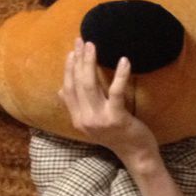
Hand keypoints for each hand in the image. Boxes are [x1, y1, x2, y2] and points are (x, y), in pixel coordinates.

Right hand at [59, 38, 160, 169]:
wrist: (136, 154)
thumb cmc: (118, 136)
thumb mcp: (93, 123)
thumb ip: (78, 107)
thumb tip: (60, 90)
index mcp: (78, 119)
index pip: (68, 89)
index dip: (68, 69)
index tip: (72, 51)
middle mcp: (84, 119)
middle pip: (77, 83)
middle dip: (78, 60)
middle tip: (82, 41)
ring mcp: (99, 119)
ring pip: (90, 85)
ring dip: (90, 63)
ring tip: (93, 46)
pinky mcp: (116, 118)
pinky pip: (115, 91)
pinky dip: (120, 74)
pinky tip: (124, 60)